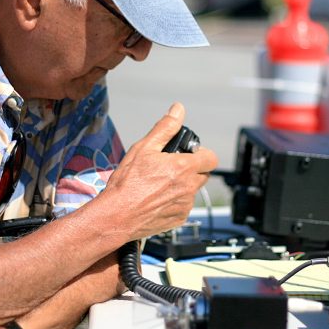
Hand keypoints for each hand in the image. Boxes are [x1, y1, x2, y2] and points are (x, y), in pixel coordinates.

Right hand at [100, 102, 217, 240]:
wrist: (117, 215)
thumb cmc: (127, 183)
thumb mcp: (144, 148)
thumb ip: (165, 128)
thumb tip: (178, 110)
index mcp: (183, 168)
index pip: (211, 158)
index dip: (202, 154)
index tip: (189, 154)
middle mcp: (188, 187)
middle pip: (203, 174)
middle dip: (192, 169)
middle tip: (171, 167)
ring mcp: (185, 205)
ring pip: (193, 190)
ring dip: (183, 185)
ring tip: (160, 184)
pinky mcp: (179, 218)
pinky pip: (184, 206)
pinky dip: (175, 201)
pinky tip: (157, 198)